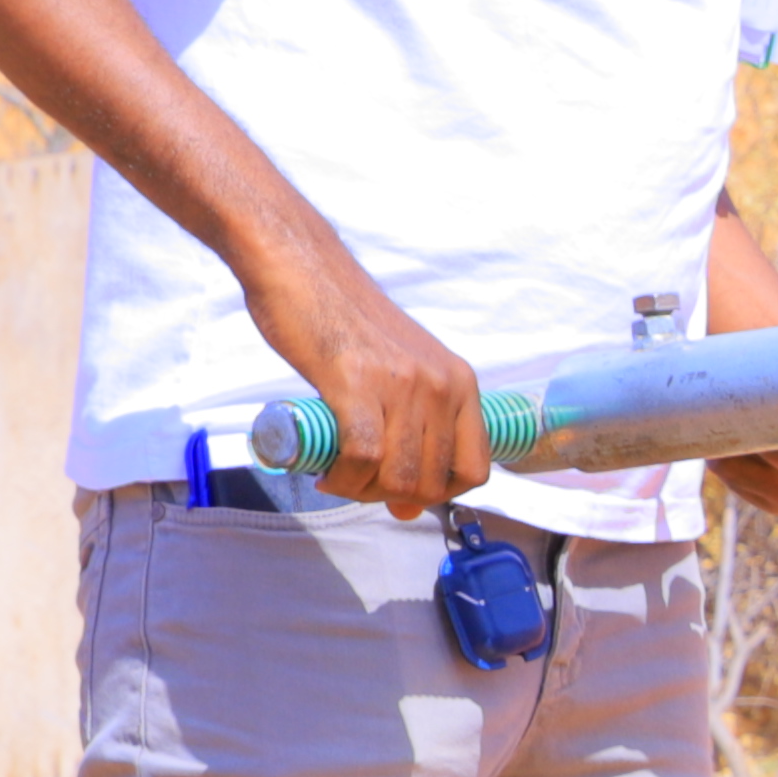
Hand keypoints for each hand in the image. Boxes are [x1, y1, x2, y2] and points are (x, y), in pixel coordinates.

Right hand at [245, 245, 490, 514]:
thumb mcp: (401, 372)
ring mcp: (403, 386)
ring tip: (340, 480)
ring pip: (399, 476)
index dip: (440, 494)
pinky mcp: (358, 386)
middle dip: (394, 498)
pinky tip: (328, 475)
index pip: (474, 468)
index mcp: (460, 382)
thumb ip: (413, 429)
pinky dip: (345, 479)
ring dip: (364, 493)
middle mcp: (441, 385)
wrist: (303, 270)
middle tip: (360, 486)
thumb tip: (408, 507)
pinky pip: (364, 457)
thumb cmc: (346, 321)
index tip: (404, 493)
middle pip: (432, 481)